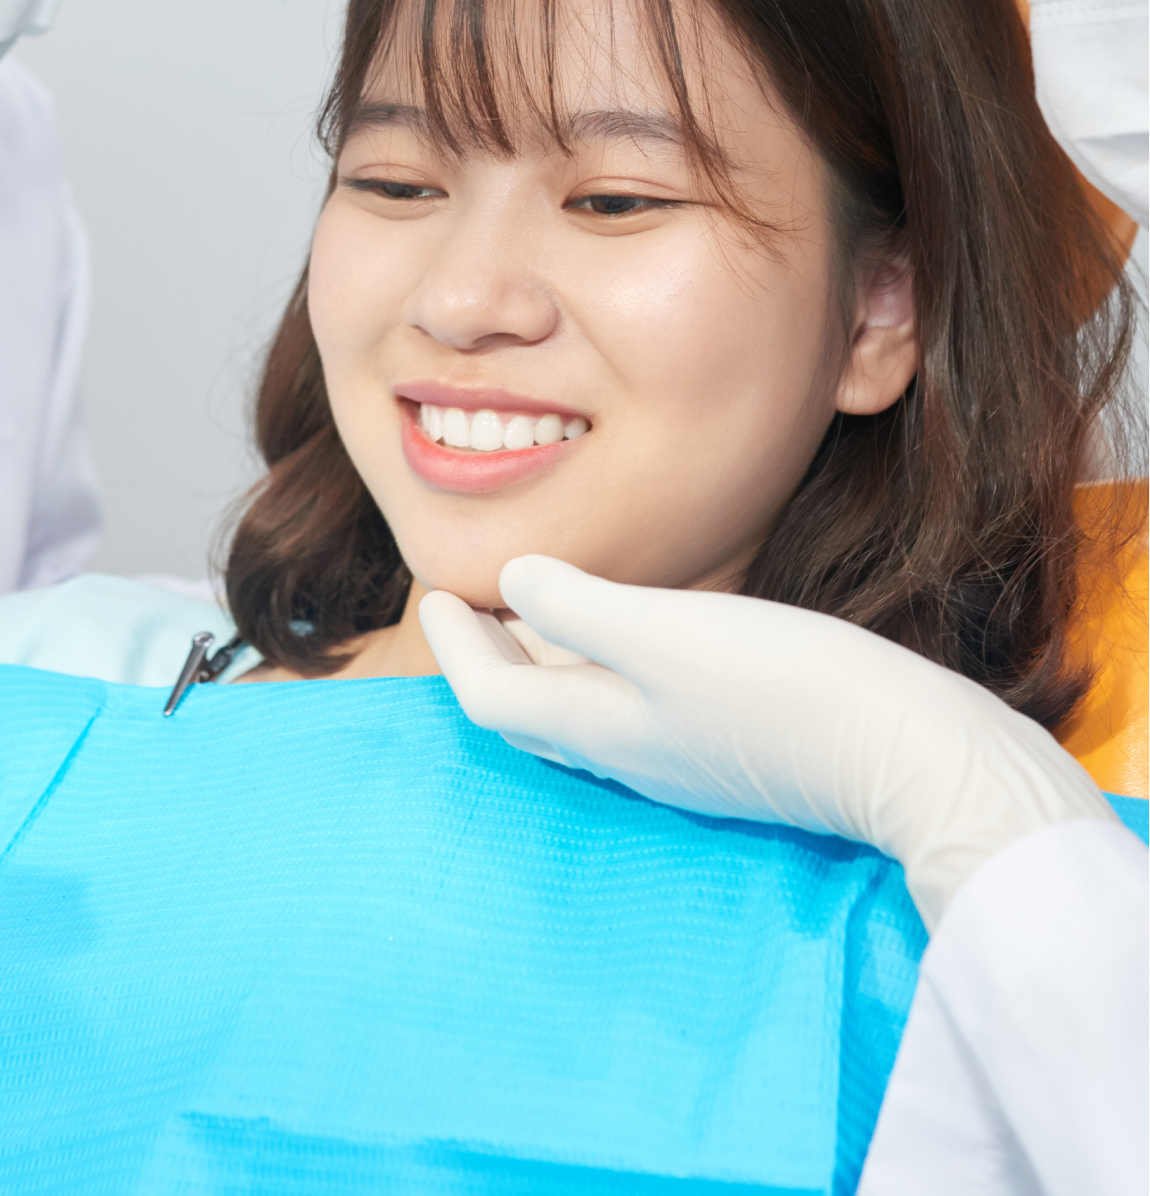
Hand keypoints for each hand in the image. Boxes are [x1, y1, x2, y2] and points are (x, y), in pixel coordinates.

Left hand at [418, 556, 1117, 926]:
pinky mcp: (730, 757)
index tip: (434, 592)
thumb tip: (513, 583)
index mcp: (597, 727)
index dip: (455, 644)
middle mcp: (628, 757)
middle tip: (476, 603)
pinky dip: (605, 675)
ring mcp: (680, 764)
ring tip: (542, 611)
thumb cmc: (787, 687)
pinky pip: (634, 718)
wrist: (912, 759)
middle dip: (494, 656)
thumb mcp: (667, 631)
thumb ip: (578, 606)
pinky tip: (635, 643)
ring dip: (549, 666)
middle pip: (531, 711)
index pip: (490, 696)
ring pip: (582, 716)